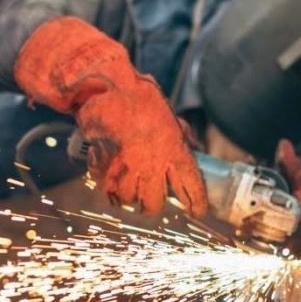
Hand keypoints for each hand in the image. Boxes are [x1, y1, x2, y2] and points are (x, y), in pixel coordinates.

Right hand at [78, 74, 207, 215]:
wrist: (109, 90)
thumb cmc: (142, 99)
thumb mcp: (170, 117)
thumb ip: (183, 137)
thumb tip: (194, 148)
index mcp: (174, 152)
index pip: (191, 188)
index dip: (196, 204)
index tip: (197, 211)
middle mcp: (151, 166)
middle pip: (154, 204)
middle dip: (153, 205)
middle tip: (152, 198)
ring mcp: (126, 169)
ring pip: (129, 201)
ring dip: (129, 197)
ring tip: (129, 187)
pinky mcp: (103, 168)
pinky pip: (107, 191)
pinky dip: (110, 189)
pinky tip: (112, 180)